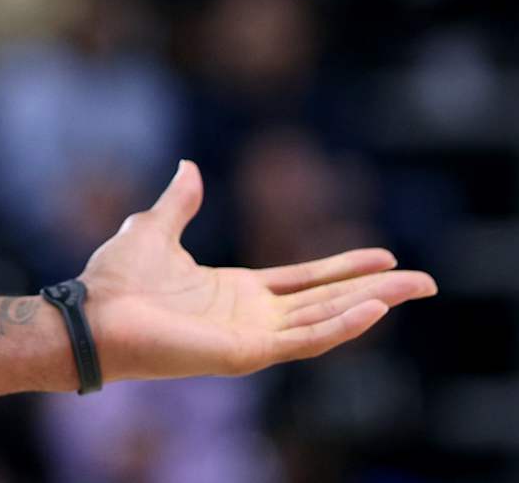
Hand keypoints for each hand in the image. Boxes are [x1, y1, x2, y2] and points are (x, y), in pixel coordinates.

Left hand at [79, 160, 436, 381]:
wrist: (93, 314)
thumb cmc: (115, 280)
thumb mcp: (153, 228)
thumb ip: (179, 203)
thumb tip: (190, 167)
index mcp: (237, 290)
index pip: (305, 280)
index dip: (343, 267)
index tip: (384, 255)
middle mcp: (253, 315)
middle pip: (328, 301)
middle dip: (376, 291)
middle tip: (425, 281)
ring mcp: (254, 336)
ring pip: (326, 320)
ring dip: (370, 305)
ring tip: (412, 289)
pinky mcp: (248, 351)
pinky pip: (305, 340)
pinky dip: (341, 325)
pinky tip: (373, 309)